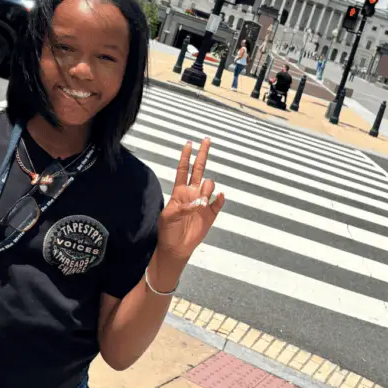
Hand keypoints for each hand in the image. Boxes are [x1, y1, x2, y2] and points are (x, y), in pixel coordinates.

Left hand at [154, 139, 224, 283]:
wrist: (176, 248)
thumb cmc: (168, 231)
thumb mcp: (168, 217)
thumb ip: (182, 207)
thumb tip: (198, 201)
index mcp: (180, 192)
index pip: (183, 170)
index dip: (186, 157)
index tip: (189, 143)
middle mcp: (192, 194)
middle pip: (198, 170)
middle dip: (202, 155)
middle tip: (207, 140)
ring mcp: (202, 203)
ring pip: (209, 186)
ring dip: (207, 189)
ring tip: (201, 201)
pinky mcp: (210, 214)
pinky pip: (218, 203)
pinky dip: (219, 199)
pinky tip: (218, 198)